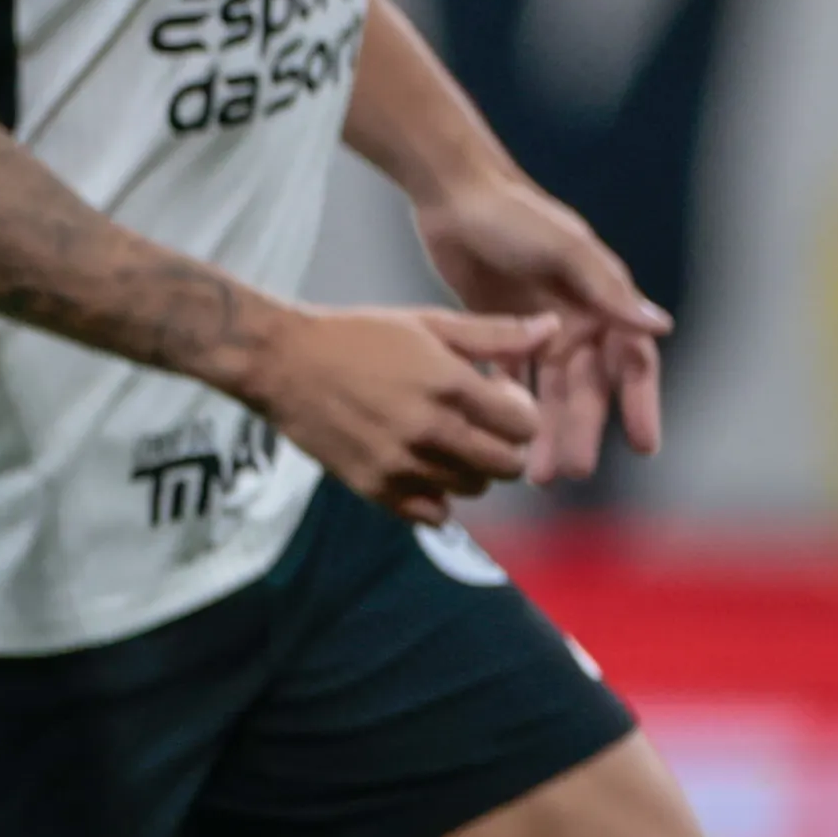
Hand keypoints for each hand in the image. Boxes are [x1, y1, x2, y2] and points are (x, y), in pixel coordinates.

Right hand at [231, 300, 555, 523]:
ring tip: (447, 447)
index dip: (520, 415)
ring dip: (471, 472)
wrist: (281, 363)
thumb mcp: (428, 322)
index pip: (526, 426)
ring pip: (471, 490)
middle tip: (480, 429)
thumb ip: (495, 334)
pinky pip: (431, 514)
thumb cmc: (357, 334)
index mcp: (452, 386)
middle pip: (508, 466)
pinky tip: (422, 471)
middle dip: (505, 448)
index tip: (497, 401)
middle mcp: (432, 432)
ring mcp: (402, 465)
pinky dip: (436, 499)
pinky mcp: (374, 489)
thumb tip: (556, 328)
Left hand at [410, 165, 667, 481]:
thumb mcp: (565, 251)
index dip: (639, 405)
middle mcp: (578, 320)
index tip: (643, 446)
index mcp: (602, 304)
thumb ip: (607, 291)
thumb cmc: (516, 215)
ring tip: (532, 472)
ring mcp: (539, 327)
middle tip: (566, 472)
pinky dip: (506, 407)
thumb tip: (660, 327)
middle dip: (579, 431)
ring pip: (546, 393)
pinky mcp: (499, 328)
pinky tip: (494, 438)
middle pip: (584, 389)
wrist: (455, 194)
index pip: (632, 364)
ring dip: (542, 429)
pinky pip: (508, 379)